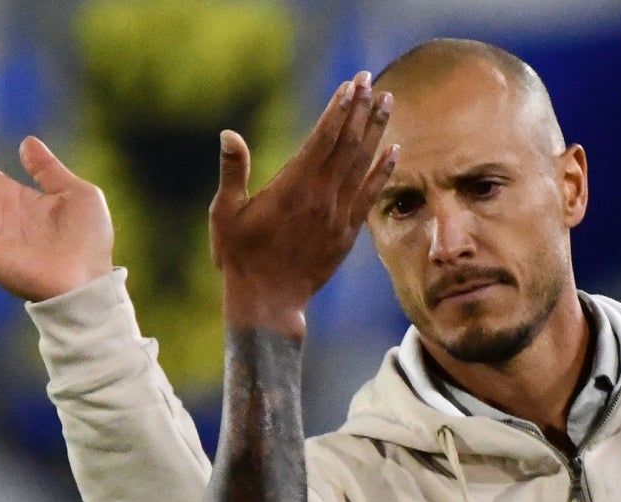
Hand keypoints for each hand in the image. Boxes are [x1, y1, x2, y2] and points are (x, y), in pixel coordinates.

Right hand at [210, 72, 397, 336]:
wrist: (267, 302)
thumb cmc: (240, 257)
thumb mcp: (225, 214)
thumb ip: (233, 172)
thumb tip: (229, 134)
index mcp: (292, 187)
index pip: (322, 138)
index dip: (338, 110)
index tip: (350, 85)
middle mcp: (321, 197)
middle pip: (347, 144)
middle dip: (360, 110)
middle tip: (371, 81)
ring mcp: (338, 215)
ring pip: (362, 164)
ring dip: (375, 131)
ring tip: (386, 102)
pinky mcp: (346, 233)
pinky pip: (370, 195)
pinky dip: (383, 171)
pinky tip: (394, 150)